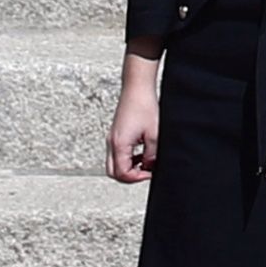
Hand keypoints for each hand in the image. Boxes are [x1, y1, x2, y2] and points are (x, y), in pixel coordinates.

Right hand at [106, 60, 162, 185]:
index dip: (137, 178)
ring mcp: (112, 138)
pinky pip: (117, 154)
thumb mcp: (154, 135)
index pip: (122, 173)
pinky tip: (140, 153)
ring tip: (145, 162)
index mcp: (119, 144)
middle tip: (145, 172)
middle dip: (130, 176)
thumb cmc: (144, 106)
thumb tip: (150, 166)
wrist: (137, 88)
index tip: (150, 173)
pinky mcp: (115, 134)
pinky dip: (127, 158)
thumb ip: (152, 155)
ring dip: (128, 167)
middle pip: (113, 172)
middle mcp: (112, 143)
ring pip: (114, 164)